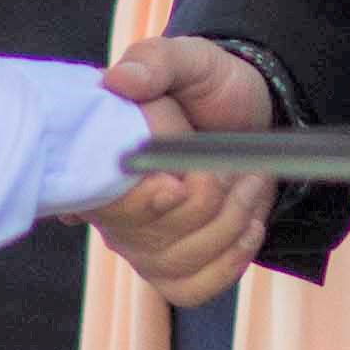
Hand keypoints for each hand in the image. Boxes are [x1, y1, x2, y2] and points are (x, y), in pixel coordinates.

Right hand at [91, 39, 281, 304]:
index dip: (149, 201)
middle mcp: (111, 212)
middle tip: (231, 163)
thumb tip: (120, 81)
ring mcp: (141, 244)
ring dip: (232, 221)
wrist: (248, 114)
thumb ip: (155, 62)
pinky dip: (230, 261)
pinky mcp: (174, 265)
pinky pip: (193, 290)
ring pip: (182, 263)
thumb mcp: (188, 59)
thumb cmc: (209, 86)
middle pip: (157, 238)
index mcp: (100, 163)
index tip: (178, 182)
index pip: (111, 206)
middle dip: (210, 200)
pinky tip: (248, 226)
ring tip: (248, 182)